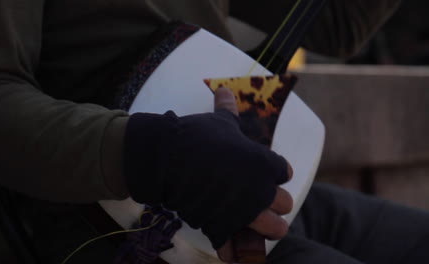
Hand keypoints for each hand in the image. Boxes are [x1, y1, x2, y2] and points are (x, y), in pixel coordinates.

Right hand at [124, 87, 292, 249]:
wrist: (166, 156)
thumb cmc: (196, 136)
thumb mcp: (218, 122)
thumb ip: (228, 109)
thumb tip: (226, 89)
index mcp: (264, 163)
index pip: (284, 172)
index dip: (275, 173)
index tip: (262, 172)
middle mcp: (261, 189)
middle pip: (285, 204)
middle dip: (274, 204)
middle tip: (257, 199)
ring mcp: (244, 211)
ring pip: (273, 230)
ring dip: (264, 229)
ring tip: (251, 225)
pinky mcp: (223, 226)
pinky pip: (236, 246)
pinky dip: (234, 250)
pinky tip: (229, 247)